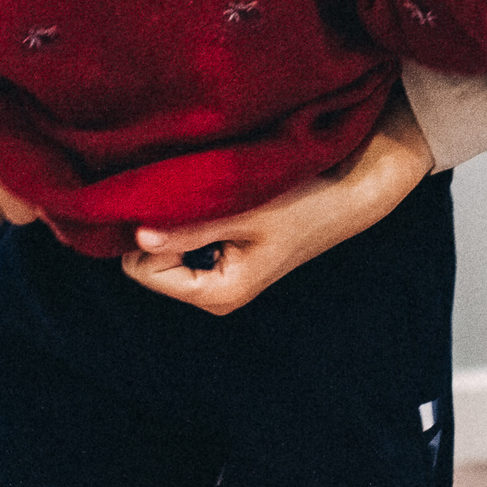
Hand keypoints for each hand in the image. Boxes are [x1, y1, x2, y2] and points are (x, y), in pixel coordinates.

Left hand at [120, 92, 434, 313]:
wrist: (347, 192)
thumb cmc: (303, 202)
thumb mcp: (246, 213)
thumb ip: (191, 228)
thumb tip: (138, 236)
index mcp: (218, 293)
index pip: (141, 268)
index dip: (146, 232)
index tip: (173, 200)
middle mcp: (214, 292)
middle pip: (146, 259)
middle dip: (160, 225)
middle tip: (195, 193)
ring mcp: (218, 275)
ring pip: (163, 245)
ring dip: (177, 217)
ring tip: (210, 194)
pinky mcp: (224, 254)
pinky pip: (181, 236)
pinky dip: (190, 215)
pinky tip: (216, 197)